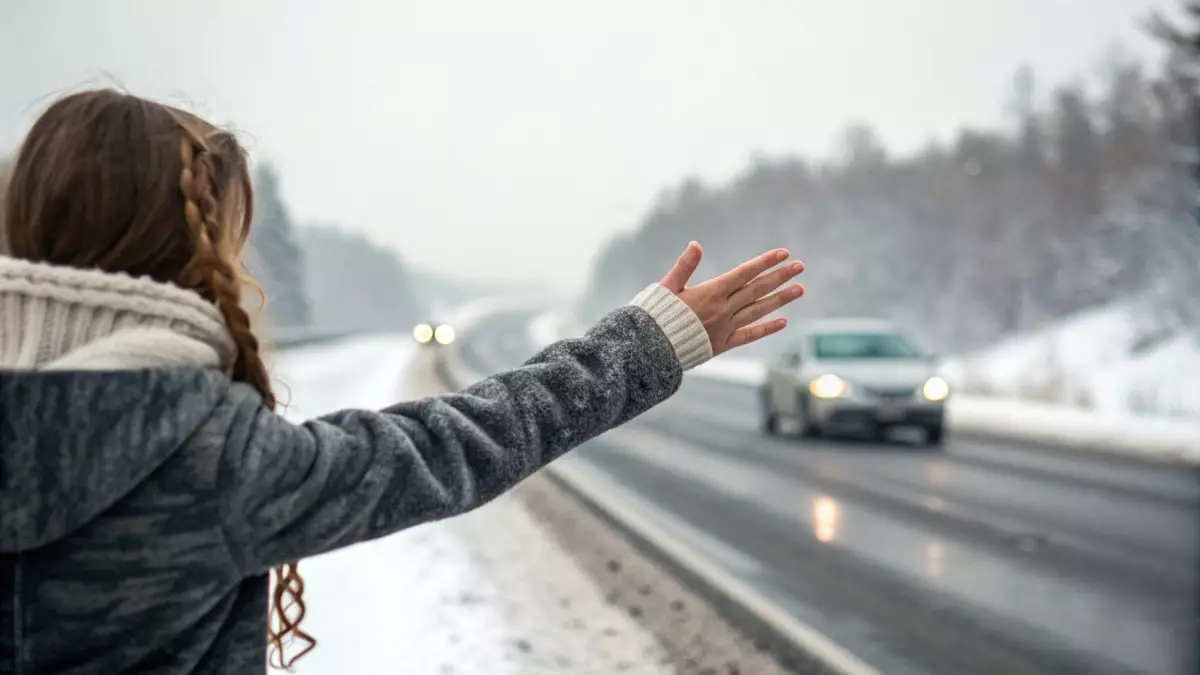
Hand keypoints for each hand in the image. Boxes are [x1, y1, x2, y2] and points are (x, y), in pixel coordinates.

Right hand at [659, 242, 803, 355]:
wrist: (651, 349)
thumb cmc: (655, 315)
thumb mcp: (667, 287)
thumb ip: (684, 266)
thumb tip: (696, 244)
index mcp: (710, 292)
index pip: (744, 273)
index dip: (765, 262)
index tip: (783, 253)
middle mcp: (722, 309)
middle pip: (757, 289)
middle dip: (780, 276)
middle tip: (800, 266)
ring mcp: (725, 327)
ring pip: (758, 311)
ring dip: (780, 299)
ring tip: (799, 289)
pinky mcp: (722, 344)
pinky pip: (749, 336)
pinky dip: (766, 328)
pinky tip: (782, 322)